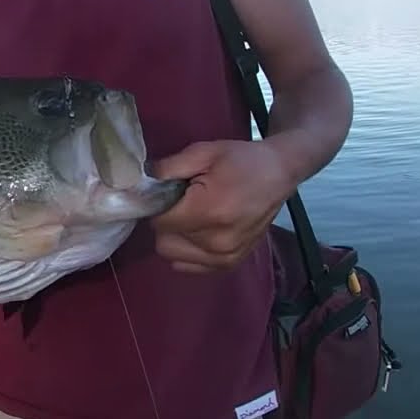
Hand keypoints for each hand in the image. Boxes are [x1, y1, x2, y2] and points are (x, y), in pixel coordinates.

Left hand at [148, 139, 296, 272]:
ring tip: (191, 217)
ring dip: (175, 238)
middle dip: (164, 223)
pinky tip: (197, 232)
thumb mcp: (202, 152)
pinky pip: (193, 266)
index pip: (158, 221)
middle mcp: (216, 241)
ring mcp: (225, 256)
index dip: (156, 207)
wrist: (280, 172)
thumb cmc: (241, 160)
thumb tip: (140, 180)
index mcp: (208, 211)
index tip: (165, 194)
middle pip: (163, 242)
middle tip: (178, 204)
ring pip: (174, 256)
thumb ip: (168, 168)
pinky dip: (188, 252)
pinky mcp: (232, 262)